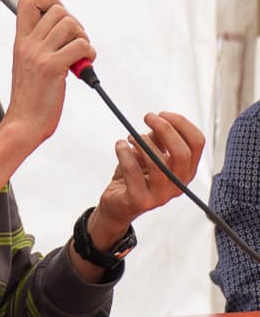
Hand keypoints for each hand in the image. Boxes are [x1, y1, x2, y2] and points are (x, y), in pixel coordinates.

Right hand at [3, 0, 94, 150]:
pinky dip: (89, 54)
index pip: (28, 2)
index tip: (59, 22)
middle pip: (57, 8)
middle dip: (74, 23)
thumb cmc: (30, 98)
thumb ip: (39, 46)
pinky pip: (81, 45)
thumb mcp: (26, 65)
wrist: (23, 125)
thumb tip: (63, 30)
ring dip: (83, 38)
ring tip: (79, 57)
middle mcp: (28, 44)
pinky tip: (83, 67)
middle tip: (74, 44)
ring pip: (70, 23)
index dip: (49, 2)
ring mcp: (39, 55)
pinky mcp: (53, 68)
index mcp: (20, 41)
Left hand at [88, 111, 204, 248]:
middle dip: (164, 129)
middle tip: (148, 117)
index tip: (163, 113)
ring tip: (131, 136)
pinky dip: (124, 153)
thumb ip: (159, 139)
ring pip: (158, 163)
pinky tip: (120, 145)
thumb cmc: (137, 175)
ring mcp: (160, 196)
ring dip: (142, 142)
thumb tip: (159, 121)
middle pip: (182, 153)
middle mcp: (178, 184)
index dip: (181, 123)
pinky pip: (132, 172)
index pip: (197, 143)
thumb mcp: (152, 152)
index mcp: (186, 170)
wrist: (118, 203)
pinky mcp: (139, 201)